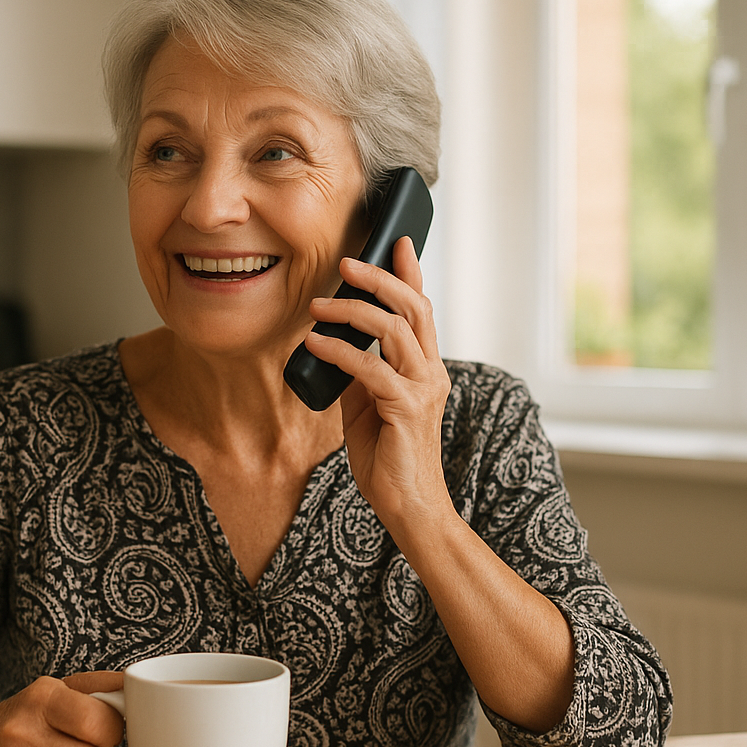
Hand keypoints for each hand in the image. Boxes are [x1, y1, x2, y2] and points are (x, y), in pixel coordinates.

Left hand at [302, 237, 451, 535]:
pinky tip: (315, 344)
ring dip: (352, 311)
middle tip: (347, 262)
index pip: (421, 310)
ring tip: (318, 306)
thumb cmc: (388, 457)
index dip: (410, 273)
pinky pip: (370, 368)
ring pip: (393, 329)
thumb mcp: (368, 405)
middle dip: (380, 278)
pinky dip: (339, 351)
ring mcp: (422, 389)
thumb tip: (334, 344)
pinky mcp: (406, 409)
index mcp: (425, 368)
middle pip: (413, 308)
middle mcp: (431, 372)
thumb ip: (360, 373)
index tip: (396, 241)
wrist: (407, 505)